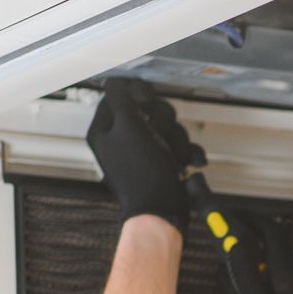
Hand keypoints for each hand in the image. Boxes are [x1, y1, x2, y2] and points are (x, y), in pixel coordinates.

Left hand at [85, 77, 203, 231]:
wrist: (162, 212)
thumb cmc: (143, 175)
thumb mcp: (129, 127)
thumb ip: (122, 99)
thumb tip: (118, 81)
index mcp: (105, 130)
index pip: (117, 94)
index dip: (135, 93)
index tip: (146, 101)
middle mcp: (122, 139)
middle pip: (147, 109)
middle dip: (162, 120)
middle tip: (159, 132)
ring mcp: (144, 151)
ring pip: (167, 127)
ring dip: (176, 139)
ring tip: (174, 156)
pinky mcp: (162, 162)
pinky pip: (178, 146)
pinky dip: (186, 152)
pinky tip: (186, 162)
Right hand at [217, 214, 292, 293]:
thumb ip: (245, 273)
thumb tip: (234, 240)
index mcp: (287, 274)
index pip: (269, 229)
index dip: (246, 216)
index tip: (223, 212)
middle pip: (266, 245)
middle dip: (241, 244)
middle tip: (220, 249)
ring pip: (264, 267)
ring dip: (244, 271)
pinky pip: (268, 285)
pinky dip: (252, 288)